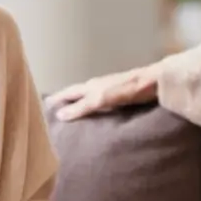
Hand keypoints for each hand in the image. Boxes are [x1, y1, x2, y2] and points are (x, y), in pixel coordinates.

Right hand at [46, 64, 160, 120]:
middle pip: (79, 94)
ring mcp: (112, 90)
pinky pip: (104, 104)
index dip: (57, 98)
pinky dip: (96, 110)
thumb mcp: (102, 98)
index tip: (43, 106)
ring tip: (73, 117)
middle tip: (54, 112)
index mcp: (92, 85)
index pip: (69, 92)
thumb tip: (60, 115)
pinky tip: (100, 118)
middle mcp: (100, 86)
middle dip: (66, 101)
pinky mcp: (124, 97)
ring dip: (81, 105)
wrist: (157, 82)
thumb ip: (83, 106)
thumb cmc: (129, 88)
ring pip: (91, 98)